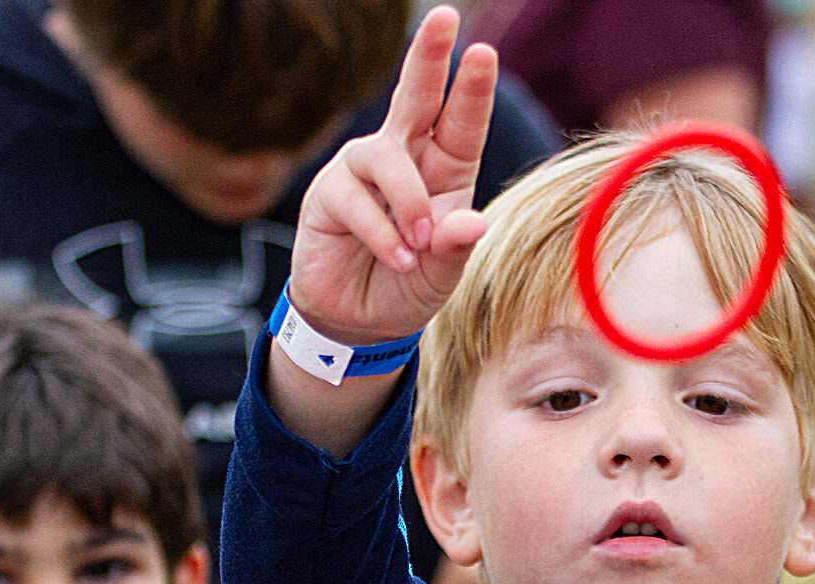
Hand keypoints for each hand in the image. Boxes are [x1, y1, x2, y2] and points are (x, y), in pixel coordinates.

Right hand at [287, 5, 496, 346]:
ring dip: (408, 203)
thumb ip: (455, 248)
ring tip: (417, 245)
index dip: (471, 89)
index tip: (483, 52)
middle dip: (428, 60)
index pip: (461, 123)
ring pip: (387, 160)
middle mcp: (405, 158)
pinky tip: (395, 257)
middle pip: (416, 99)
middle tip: (443, 19)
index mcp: (445, 169)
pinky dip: (380, 232)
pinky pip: (355, 199)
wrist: (357, 321)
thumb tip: (473, 222)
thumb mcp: (442, 274)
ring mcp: (364, 171)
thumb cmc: (408, 287)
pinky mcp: (331, 193)